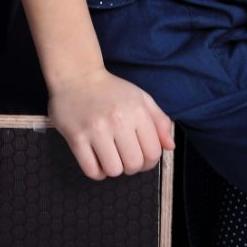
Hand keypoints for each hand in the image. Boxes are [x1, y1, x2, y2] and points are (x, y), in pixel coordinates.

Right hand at [48, 70, 174, 180]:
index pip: (153, 153)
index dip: (149, 160)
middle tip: (124, 154)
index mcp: (137, 110)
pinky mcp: (76, 137)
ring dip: (114, 168)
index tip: (140, 154)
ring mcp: (95, 130)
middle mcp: (117, 120)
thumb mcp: (141, 98)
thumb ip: (160, 121)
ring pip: (113, 170)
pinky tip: (97, 158)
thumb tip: (170, 146)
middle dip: (131, 166)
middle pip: (133, 165)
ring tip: (110, 155)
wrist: (76, 75)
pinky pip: (92, 171)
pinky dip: (97, 171)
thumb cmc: (111, 90)